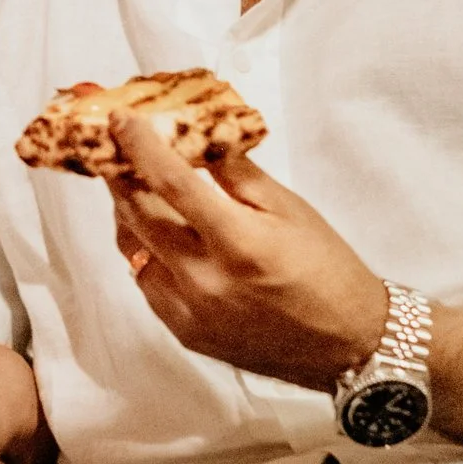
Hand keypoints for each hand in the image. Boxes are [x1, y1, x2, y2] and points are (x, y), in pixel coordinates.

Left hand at [103, 110, 387, 391]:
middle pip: (138, 215)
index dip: (139, 147)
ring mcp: (189, 312)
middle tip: (115, 149)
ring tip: (134, 186)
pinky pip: (146, 281)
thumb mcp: (290, 209)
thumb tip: (198, 137)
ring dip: (127, 213)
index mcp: (238, 243)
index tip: (120, 120)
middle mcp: (204, 280)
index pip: (171, 183)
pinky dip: (144, 250)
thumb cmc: (327, 269)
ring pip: (132, 249)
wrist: (346, 343)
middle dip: (121, 176)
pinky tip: (158, 233)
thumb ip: (236, 174)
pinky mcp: (184, 333)